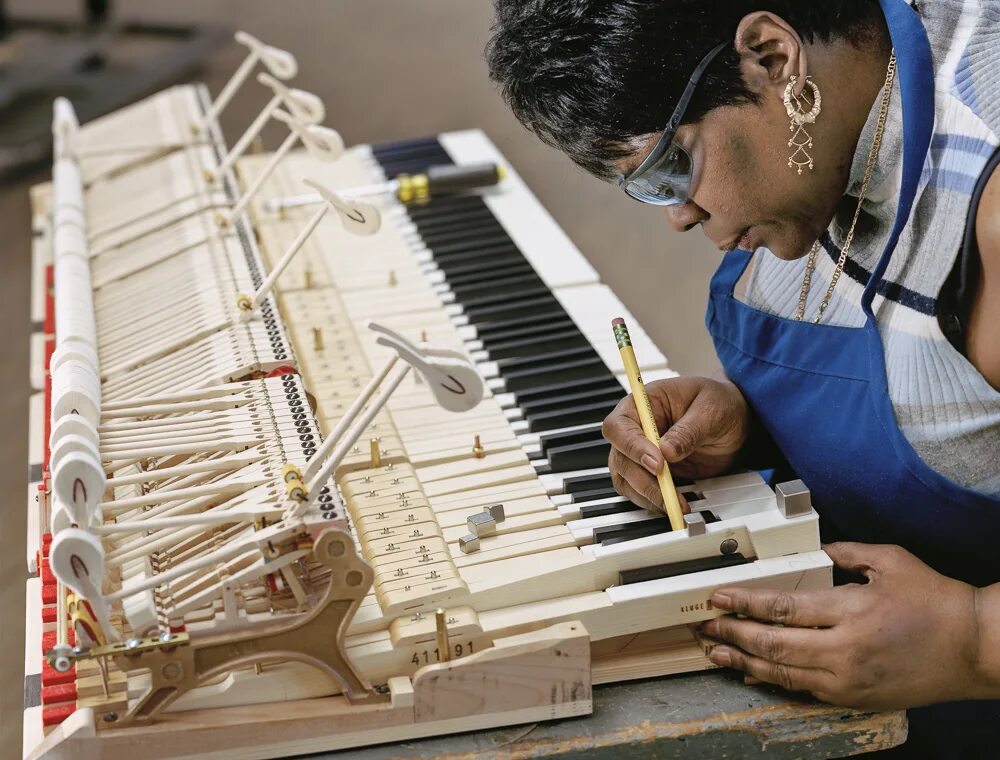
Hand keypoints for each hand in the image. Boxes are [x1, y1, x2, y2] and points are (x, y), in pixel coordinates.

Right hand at [602, 376, 749, 511]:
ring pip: (625, 478)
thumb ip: (688, 431)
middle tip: (669, 492)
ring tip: (675, 503)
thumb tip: (666, 451)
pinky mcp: (650, 472)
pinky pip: (638, 491)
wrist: (732, 420)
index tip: (658, 464)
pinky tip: (673, 504)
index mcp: (643, 403)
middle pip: (620, 457)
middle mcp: (636, 428)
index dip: (632, 447)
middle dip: (643, 479)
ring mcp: (640, 452)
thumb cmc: (718, 403)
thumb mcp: (710, 410)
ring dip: (647, 494)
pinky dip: (653, 501)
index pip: (619, 426)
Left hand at [699, 543, 983, 709]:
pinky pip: (804, 690)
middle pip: (773, 644)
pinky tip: (752, 673)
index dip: (744, 603)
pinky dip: (774, 681)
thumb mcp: (890, 561)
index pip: (783, 608)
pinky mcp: (856, 698)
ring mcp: (849, 680)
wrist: (975, 649)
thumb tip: (814, 550)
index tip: (718, 597)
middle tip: (705, 625)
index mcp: (851, 611)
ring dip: (744, 661)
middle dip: (733, 633)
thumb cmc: (936, 601)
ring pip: (783, 673)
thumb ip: (845, 552)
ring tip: (716, 651)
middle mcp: (845, 650)